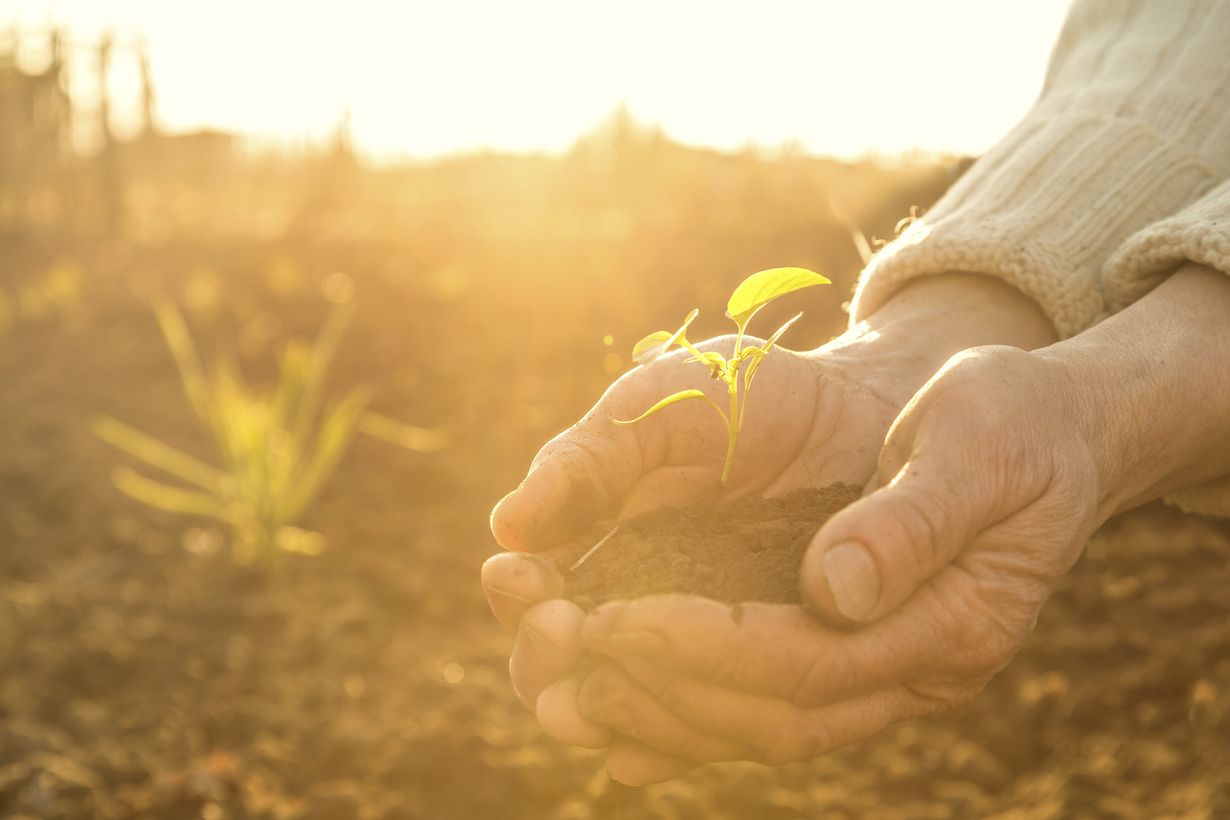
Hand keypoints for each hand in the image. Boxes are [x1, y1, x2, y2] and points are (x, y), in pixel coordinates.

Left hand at [573, 260, 1229, 774]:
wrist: (1046, 433)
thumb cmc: (1010, 422)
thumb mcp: (976, 443)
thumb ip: (911, 518)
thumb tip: (835, 588)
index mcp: (954, 621)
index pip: (807, 664)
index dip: (704, 648)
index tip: (615, 617)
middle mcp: (915, 668)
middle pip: (772, 716)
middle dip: (658, 691)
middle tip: (559, 647)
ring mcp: (884, 672)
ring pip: (760, 728)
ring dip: (657, 715)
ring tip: (561, 686)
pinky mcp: (851, 655)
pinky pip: (764, 709)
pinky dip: (688, 720)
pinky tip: (615, 718)